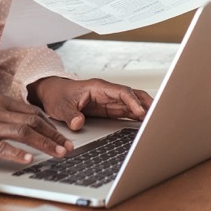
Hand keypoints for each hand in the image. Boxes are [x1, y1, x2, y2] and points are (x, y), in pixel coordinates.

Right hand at [0, 94, 73, 163]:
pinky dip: (18, 153)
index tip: (62, 136)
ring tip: (58, 153)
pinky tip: (29, 159)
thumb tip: (29, 123)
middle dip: (53, 135)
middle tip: (67, 146)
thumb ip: (5, 114)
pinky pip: (2, 147)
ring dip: (44, 144)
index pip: (32, 112)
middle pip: (32, 121)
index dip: (50, 125)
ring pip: (23, 133)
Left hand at [28, 77, 150, 130]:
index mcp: (98, 87)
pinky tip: (144, 123)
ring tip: (156, 120)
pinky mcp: (108, 109)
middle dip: (146, 103)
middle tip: (158, 115)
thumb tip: (78, 123)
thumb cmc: (57, 96)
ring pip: (132, 103)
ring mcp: (109, 100)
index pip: (121, 92)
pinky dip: (137, 116)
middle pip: (132, 95)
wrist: (52, 94)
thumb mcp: (60, 107)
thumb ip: (70, 115)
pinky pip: (126, 111)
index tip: (140, 112)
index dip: (132, 101)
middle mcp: (107, 93)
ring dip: (144, 110)